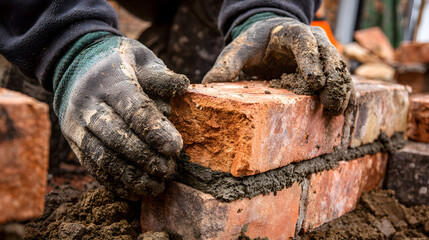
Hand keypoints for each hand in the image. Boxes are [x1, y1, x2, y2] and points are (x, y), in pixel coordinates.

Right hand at [53, 33, 188, 199]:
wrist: (75, 65)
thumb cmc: (119, 63)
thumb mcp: (141, 59)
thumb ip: (160, 76)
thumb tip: (183, 85)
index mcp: (109, 81)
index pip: (132, 108)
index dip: (154, 130)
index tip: (176, 148)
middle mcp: (88, 104)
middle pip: (115, 136)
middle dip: (144, 157)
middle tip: (169, 170)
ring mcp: (76, 124)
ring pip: (101, 156)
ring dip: (130, 176)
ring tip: (156, 186)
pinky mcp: (72, 141)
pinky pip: (91, 166)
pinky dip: (113, 182)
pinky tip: (134, 191)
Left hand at [203, 17, 352, 114]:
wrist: (270, 38)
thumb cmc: (255, 43)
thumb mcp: (239, 50)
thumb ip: (227, 64)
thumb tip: (207, 84)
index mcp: (293, 34)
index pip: (305, 44)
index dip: (311, 62)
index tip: (314, 81)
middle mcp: (314, 43)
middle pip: (330, 58)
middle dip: (333, 81)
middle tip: (330, 103)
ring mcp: (324, 56)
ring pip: (340, 71)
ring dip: (342, 91)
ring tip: (339, 112)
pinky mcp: (327, 70)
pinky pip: (342, 81)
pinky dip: (346, 95)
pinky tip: (344, 113)